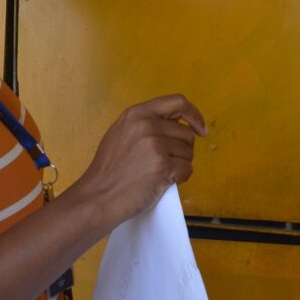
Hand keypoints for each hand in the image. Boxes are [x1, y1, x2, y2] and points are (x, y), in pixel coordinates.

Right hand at [74, 94, 208, 225]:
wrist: (98, 196)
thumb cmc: (108, 170)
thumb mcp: (121, 133)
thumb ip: (144, 124)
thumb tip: (174, 125)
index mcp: (137, 113)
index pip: (177, 102)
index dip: (194, 114)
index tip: (200, 128)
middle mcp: (148, 125)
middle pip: (186, 133)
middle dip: (182, 150)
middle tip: (166, 162)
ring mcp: (156, 146)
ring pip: (188, 153)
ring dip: (180, 165)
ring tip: (159, 173)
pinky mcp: (163, 166)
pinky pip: (187, 170)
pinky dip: (180, 178)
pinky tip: (162, 182)